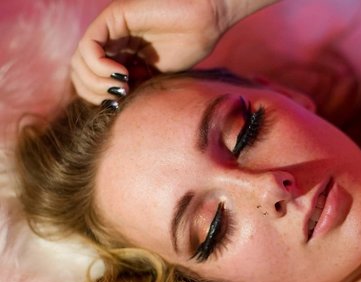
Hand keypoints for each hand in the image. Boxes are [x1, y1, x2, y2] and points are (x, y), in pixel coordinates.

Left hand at [71, 0, 230, 104]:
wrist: (205, 23)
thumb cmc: (188, 49)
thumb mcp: (154, 80)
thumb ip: (131, 89)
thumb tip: (110, 108)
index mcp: (119, 58)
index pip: (89, 82)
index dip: (97, 99)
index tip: (119, 107)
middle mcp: (111, 44)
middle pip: (79, 73)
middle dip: (93, 93)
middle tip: (118, 99)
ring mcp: (110, 30)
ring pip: (79, 61)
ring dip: (96, 83)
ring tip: (120, 87)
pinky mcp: (113, 18)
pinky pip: (89, 46)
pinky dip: (99, 66)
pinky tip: (120, 74)